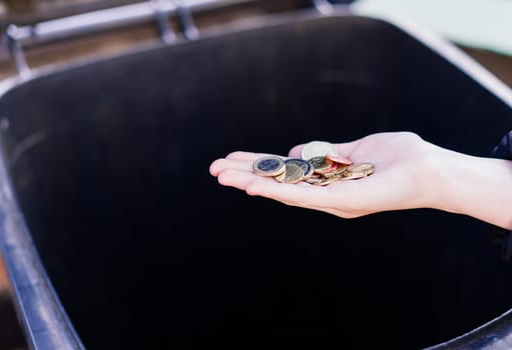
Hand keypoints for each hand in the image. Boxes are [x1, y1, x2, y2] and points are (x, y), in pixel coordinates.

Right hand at [209, 132, 438, 217]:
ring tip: (221, 176)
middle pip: (278, 182)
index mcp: (326, 180)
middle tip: (213, 169)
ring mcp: (329, 199)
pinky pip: (302, 195)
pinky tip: (251, 185)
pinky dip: (275, 190)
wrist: (431, 170)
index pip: (285, 172)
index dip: (258, 166)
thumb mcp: (358, 148)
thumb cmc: (400, 158)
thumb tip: (294, 151)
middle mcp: (323, 193)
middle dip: (245, 174)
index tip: (232, 160)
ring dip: (250, 182)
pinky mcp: (339, 200)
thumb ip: (326, 152)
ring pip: (282, 191)